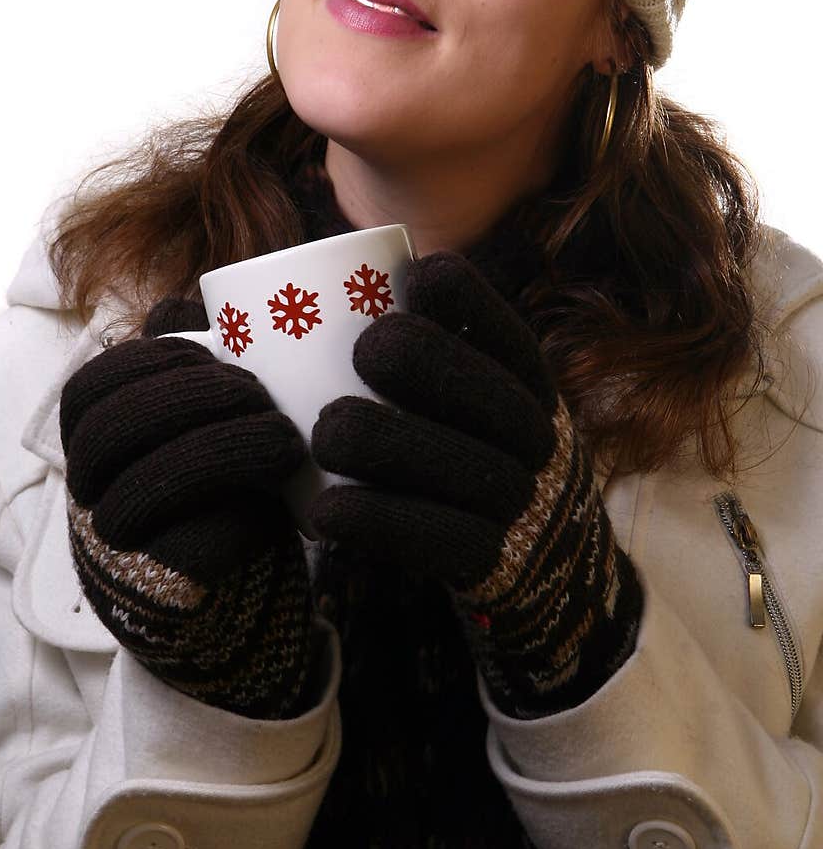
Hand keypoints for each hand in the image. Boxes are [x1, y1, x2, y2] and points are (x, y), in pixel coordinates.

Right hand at [60, 297, 315, 718]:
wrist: (237, 593)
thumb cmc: (219, 480)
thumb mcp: (201, 415)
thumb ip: (192, 359)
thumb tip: (183, 305)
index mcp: (90, 441)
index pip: (95, 386)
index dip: (155, 359)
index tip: (222, 350)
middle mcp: (89, 494)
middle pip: (112, 430)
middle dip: (188, 398)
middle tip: (258, 390)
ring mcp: (123, 549)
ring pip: (145, 489)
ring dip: (221, 450)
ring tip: (282, 435)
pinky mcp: (167, 597)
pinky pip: (193, 550)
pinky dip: (241, 517)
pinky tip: (279, 500)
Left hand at [306, 252, 641, 716]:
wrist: (539, 565)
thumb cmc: (462, 449)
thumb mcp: (471, 395)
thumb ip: (418, 347)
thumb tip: (308, 286)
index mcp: (527, 384)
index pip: (507, 333)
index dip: (468, 300)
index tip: (413, 280)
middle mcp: (536, 440)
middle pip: (492, 396)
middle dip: (423, 362)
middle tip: (359, 353)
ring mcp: (520, 506)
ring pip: (467, 469)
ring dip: (389, 443)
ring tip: (325, 433)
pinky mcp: (492, 568)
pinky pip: (442, 542)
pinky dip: (379, 522)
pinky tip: (325, 512)